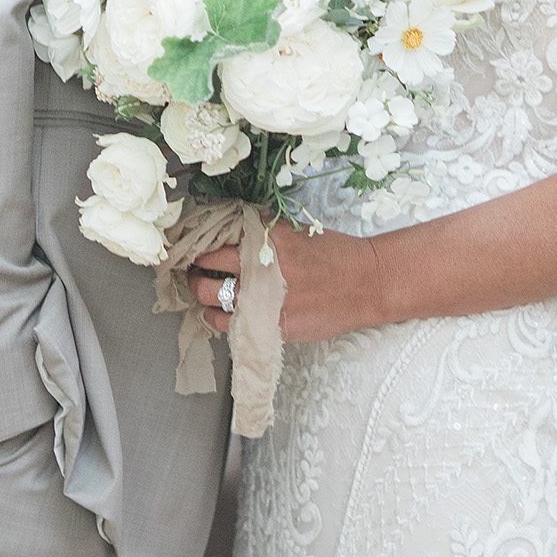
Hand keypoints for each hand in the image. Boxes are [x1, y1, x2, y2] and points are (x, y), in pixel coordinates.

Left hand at [189, 220, 382, 346]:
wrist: (365, 283)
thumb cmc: (334, 255)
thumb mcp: (295, 232)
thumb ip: (261, 233)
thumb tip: (227, 231)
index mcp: (266, 237)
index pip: (216, 235)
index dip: (199, 240)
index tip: (190, 244)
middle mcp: (262, 266)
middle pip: (206, 265)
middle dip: (193, 267)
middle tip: (190, 268)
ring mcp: (265, 298)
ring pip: (210, 297)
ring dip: (199, 293)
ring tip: (199, 290)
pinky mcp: (272, 325)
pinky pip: (229, 325)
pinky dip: (217, 319)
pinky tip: (217, 313)